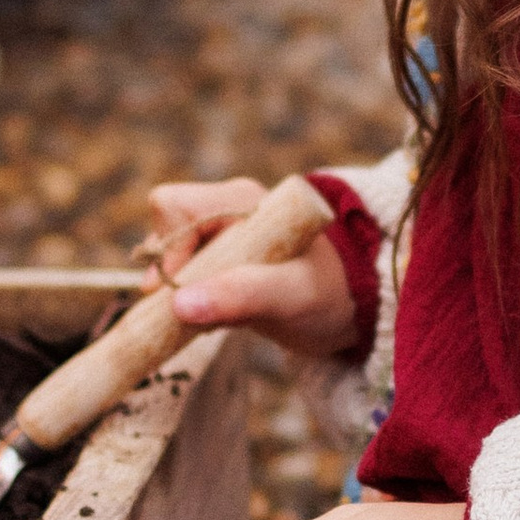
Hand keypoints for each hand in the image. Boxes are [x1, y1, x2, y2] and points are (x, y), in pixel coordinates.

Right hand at [139, 175, 358, 359]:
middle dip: (170, 274)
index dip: (168, 249)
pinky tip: (214, 319)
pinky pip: (183, 275)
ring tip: (213, 317)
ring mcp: (222, 236)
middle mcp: (227, 211)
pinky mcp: (222, 262)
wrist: (355, 311)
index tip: (182, 292)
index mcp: (241, 201)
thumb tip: (179, 303)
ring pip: (169, 256)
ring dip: (178, 291)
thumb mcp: (291, 295)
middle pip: (164, 231)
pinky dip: (188, 300)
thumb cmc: (331, 295)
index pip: (172, 206)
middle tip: (194, 312)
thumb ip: (241, 295)